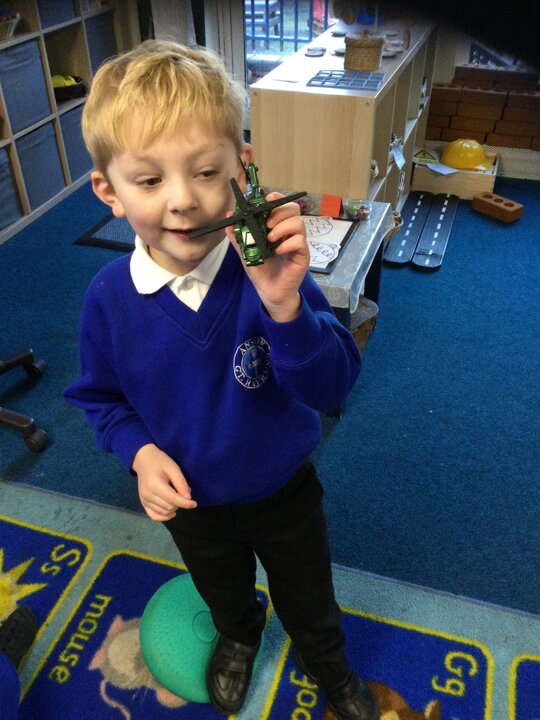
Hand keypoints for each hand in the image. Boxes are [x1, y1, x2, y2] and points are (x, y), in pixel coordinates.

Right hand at [132, 444, 196, 520]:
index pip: (173, 500)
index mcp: (155, 485)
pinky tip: (172, 513)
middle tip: (184, 494)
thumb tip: (188, 498)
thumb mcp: (174, 468)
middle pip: (169, 507)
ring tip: (177, 498)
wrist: (144, 460)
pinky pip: (153, 515)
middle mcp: (148, 495)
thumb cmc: (160, 461)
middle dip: (180, 504)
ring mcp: (144, 500)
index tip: (195, 503)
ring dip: (174, 508)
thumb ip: (181, 483)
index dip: (186, 503)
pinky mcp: (143, 502)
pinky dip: (163, 517)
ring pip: (163, 512)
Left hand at [226, 193, 308, 322]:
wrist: (268, 291)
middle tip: (267, 223)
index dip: (277, 199)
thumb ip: (238, 234)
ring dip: (282, 227)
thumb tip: (229, 216)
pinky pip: (300, 242)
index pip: (283, 205)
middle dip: (280, 212)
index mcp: (277, 227)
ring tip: (270, 239)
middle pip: (294, 209)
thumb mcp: (245, 250)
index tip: (267, 199)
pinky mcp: (303, 255)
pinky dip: (287, 244)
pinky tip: (277, 251)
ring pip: (299, 223)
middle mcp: (289, 232)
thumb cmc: (260, 270)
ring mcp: (298, 243)